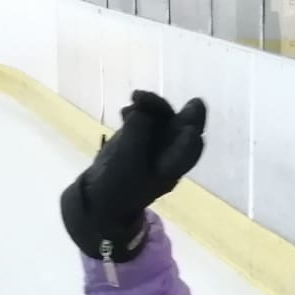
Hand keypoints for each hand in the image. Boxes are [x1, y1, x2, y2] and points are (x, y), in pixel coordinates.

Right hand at [62, 91, 206, 259]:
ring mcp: (155, 143)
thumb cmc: (114, 186)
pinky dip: (138, 110)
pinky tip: (123, 111)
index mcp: (171, 169)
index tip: (190, 129)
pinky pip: (145, 117)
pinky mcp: (140, 135)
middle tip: (196, 102)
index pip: (187, 152)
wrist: (99, 196)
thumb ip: (135, 135)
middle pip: (182, 131)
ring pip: (164, 118)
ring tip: (135, 97)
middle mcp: (168, 154)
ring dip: (154, 105)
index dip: (189, 140)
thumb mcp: (124, 162)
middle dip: (187, 116)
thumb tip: (142, 112)